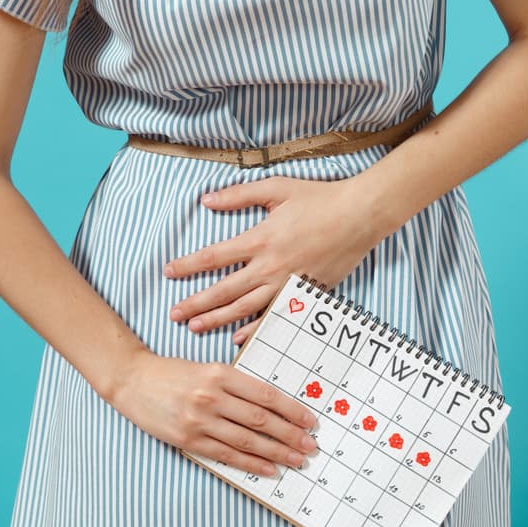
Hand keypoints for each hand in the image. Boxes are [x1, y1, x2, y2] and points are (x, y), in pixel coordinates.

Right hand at [108, 350, 320, 476]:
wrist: (133, 381)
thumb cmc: (173, 373)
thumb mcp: (207, 368)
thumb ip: (236, 384)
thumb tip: (273, 405)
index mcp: (220, 374)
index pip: (265, 395)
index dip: (291, 410)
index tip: (309, 421)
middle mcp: (212, 397)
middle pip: (261, 420)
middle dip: (290, 435)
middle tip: (311, 445)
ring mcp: (199, 420)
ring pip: (247, 440)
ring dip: (277, 452)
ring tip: (297, 459)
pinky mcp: (189, 439)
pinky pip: (227, 455)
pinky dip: (251, 464)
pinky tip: (269, 469)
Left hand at [163, 174, 383, 343]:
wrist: (359, 216)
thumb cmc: (319, 198)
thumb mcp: (276, 188)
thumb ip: (239, 195)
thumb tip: (207, 200)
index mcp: (259, 238)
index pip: (213, 256)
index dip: (188, 266)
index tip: (168, 272)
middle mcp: (270, 266)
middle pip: (223, 290)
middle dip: (195, 304)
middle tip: (173, 315)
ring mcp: (287, 284)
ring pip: (245, 308)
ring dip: (217, 319)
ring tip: (195, 327)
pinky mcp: (304, 295)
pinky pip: (275, 318)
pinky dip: (255, 330)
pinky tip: (237, 338)